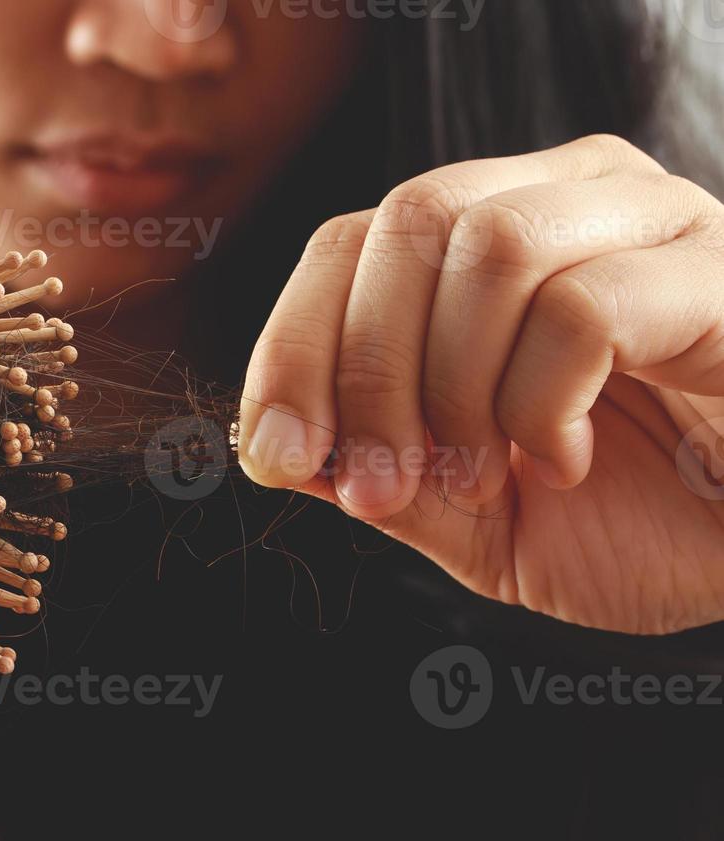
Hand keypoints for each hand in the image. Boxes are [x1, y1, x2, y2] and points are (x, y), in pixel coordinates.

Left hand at [238, 135, 723, 633]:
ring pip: (484, 248)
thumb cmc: (642, 524)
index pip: (349, 243)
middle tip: (387, 485)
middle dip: (362, 373)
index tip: (280, 458)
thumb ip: (378, 478)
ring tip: (488, 474)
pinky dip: (544, 405)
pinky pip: (580, 307)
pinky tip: (568, 460)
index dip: (291, 348)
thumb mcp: (475, 521)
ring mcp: (651, 221)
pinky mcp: (719, 274)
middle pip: (402, 222)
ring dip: (451, 389)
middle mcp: (567, 199)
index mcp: (493, 240)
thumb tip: (277, 449)